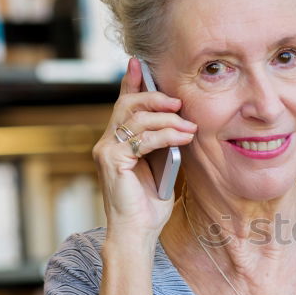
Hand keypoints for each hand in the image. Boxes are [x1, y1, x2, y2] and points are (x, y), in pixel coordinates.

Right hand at [92, 57, 196, 236]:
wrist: (138, 232)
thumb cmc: (149, 205)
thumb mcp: (160, 167)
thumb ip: (162, 144)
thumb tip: (180, 121)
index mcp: (117, 142)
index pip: (123, 104)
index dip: (130, 81)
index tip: (140, 62)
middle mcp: (106, 143)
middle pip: (128, 104)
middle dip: (155, 97)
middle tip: (179, 101)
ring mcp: (106, 151)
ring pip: (137, 119)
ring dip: (168, 119)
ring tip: (189, 126)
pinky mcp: (111, 160)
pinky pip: (142, 138)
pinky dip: (166, 135)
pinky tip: (183, 138)